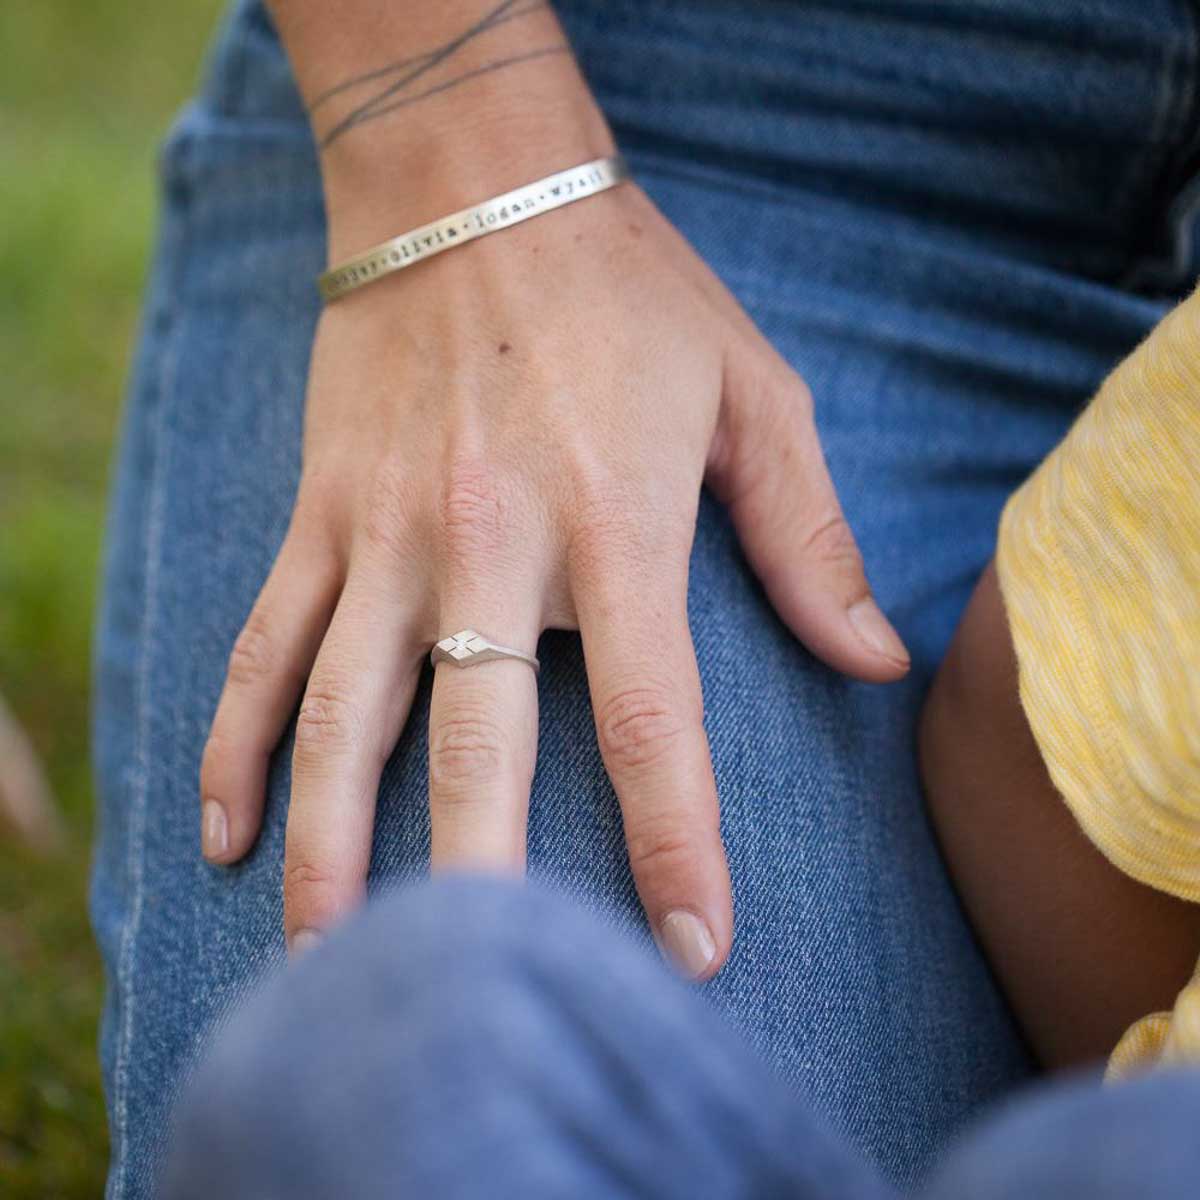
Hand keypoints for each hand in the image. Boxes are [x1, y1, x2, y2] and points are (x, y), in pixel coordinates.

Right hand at [198, 177, 909, 976]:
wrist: (472, 183)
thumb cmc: (629, 289)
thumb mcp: (753, 391)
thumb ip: (808, 536)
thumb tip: (875, 660)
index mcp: (616, 523)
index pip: (651, 721)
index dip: (676, 847)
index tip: (693, 950)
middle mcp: (490, 543)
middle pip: (477, 747)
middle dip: (483, 885)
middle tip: (484, 996)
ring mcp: (387, 534)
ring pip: (344, 719)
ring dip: (332, 851)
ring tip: (328, 961)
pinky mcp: (321, 516)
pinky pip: (265, 646)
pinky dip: (238, 743)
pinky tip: (228, 831)